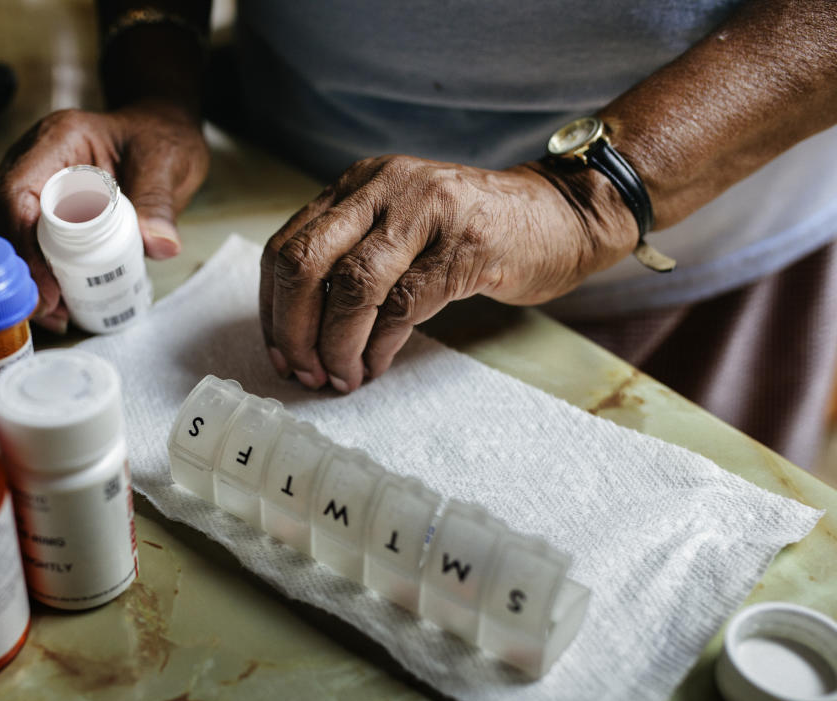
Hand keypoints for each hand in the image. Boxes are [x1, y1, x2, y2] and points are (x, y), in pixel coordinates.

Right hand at [0, 101, 208, 332]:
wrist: (158, 135)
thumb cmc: (157, 141)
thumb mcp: (167, 164)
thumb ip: (159, 202)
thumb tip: (158, 245)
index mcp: (57, 140)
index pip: (15, 191)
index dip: (23, 244)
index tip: (49, 287)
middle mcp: (29, 159)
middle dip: (10, 269)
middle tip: (47, 307)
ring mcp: (25, 184)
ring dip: (12, 277)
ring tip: (52, 311)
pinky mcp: (31, 209)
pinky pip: (10, 245)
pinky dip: (24, 277)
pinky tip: (54, 304)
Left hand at [259, 154, 635, 390]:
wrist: (562, 214)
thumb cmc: (473, 232)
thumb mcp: (399, 227)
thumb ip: (351, 257)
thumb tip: (299, 333)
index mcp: (357, 185)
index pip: (287, 247)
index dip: (274, 310)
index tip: (281, 354)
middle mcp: (383, 188)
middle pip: (305, 263)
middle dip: (293, 330)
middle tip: (304, 373)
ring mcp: (425, 212)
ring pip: (351, 288)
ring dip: (337, 346)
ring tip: (341, 378)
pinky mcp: (465, 246)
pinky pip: (403, 306)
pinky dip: (379, 346)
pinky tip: (375, 366)